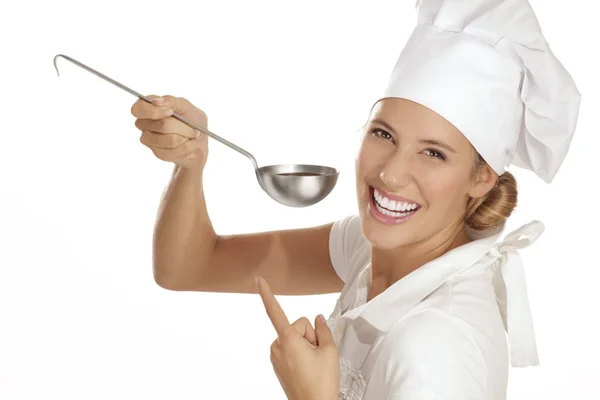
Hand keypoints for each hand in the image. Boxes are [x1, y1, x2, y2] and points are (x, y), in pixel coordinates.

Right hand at [131, 95, 208, 169]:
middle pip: (161, 126)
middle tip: (193, 128)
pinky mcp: (157, 152)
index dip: (153, 111)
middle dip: (182, 127)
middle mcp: (145, 124)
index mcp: (148, 108)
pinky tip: (190, 145)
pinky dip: (187, 148)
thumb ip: (171, 101)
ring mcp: (150, 140)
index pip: (138, 109)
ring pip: (169, 140)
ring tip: (193, 136)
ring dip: (186, 138)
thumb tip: (156, 102)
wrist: (200, 141)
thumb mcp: (186, 106)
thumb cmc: (192, 120)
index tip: (170, 111)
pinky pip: (172, 152)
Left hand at [255, 276, 338, 399]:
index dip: (266, 293)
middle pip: (297, 325)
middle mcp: (277, 346)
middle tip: (318, 355)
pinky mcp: (277, 363)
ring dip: (305, 345)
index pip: (275, 310)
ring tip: (312, 364)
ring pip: (294, 337)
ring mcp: (276, 356)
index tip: (258, 279)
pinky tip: (307, 367)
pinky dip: (300, 353)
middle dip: (309, 335)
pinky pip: (290, 348)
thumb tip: (318, 319)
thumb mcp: (330, 351)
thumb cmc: (321, 384)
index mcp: (288, 340)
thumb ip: (324, 329)